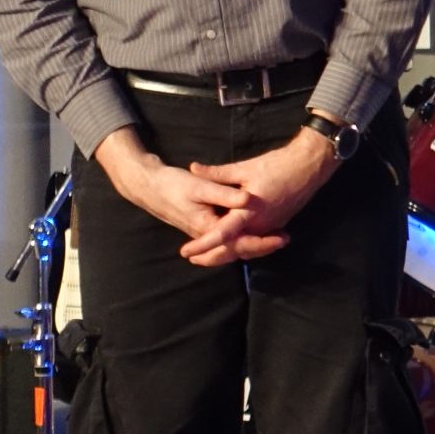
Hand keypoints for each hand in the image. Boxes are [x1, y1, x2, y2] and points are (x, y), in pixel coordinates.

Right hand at [93, 129, 285, 265]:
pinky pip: (227, 238)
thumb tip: (247, 199)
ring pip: (233, 245)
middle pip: (238, 249)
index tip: (280, 237)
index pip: (238, 243)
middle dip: (262, 246)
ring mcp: (206, 232)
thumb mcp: (200, 186)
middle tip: (285, 238)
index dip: (261, 241)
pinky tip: (258, 230)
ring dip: (254, 243)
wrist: (149, 186)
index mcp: (207, 228)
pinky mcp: (205, 226)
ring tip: (278, 237)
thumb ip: (224, 194)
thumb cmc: (173, 184)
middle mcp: (207, 235)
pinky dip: (243, 237)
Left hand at [178, 129, 341, 266]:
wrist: (310, 166)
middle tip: (193, 259)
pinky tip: (232, 241)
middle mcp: (260, 225)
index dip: (203, 245)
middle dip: (213, 257)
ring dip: (227, 252)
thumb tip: (193, 168)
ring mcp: (270, 226)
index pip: (221, 234)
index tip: (186, 252)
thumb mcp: (244, 168)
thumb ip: (217, 173)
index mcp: (249, 212)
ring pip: (246, 246)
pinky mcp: (277, 224)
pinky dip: (242, 244)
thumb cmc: (278, 165)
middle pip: (233, 249)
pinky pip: (256, 240)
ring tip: (208, 254)